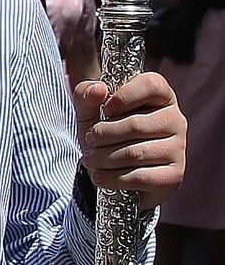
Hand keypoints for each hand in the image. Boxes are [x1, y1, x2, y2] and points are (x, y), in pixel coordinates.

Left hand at [73, 71, 185, 208]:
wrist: (112, 170)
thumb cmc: (105, 132)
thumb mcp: (89, 110)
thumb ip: (86, 94)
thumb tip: (97, 90)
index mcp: (161, 95)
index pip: (151, 85)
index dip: (123, 97)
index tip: (105, 110)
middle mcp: (175, 119)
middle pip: (136, 125)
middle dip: (103, 135)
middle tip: (90, 140)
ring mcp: (178, 148)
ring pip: (135, 154)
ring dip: (103, 158)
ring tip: (90, 159)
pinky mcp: (174, 175)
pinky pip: (140, 177)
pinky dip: (113, 179)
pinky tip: (99, 176)